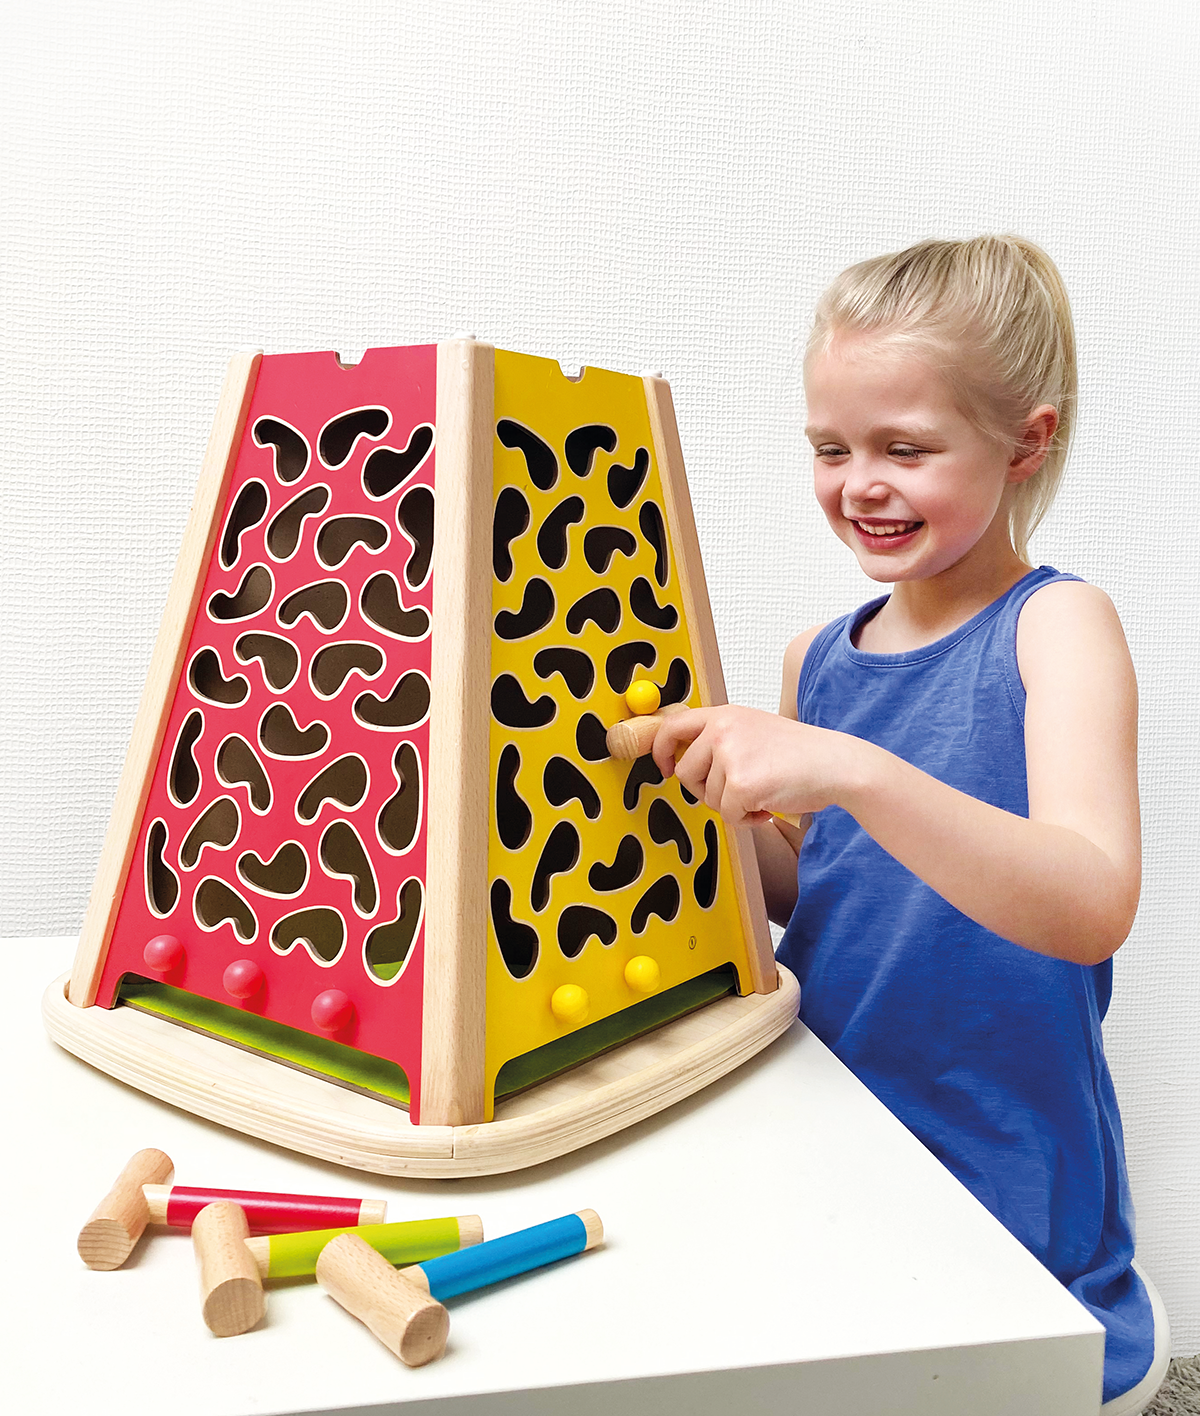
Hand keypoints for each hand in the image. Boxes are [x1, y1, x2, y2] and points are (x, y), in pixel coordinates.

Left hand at [650, 705, 856, 825]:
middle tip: (735, 792)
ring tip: (762, 794)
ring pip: (707, 798)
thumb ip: (721, 738)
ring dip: (732, 805)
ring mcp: (730, 756)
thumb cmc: (800, 754)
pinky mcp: (741, 784)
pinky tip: (768, 806)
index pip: (672, 726)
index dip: (660, 751)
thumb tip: (685, 760)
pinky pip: (728, 815)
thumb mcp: (754, 729)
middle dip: (704, 791)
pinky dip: (747, 819)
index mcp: (724, 714)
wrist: (836, 764)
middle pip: (684, 773)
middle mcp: (723, 730)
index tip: (663, 767)